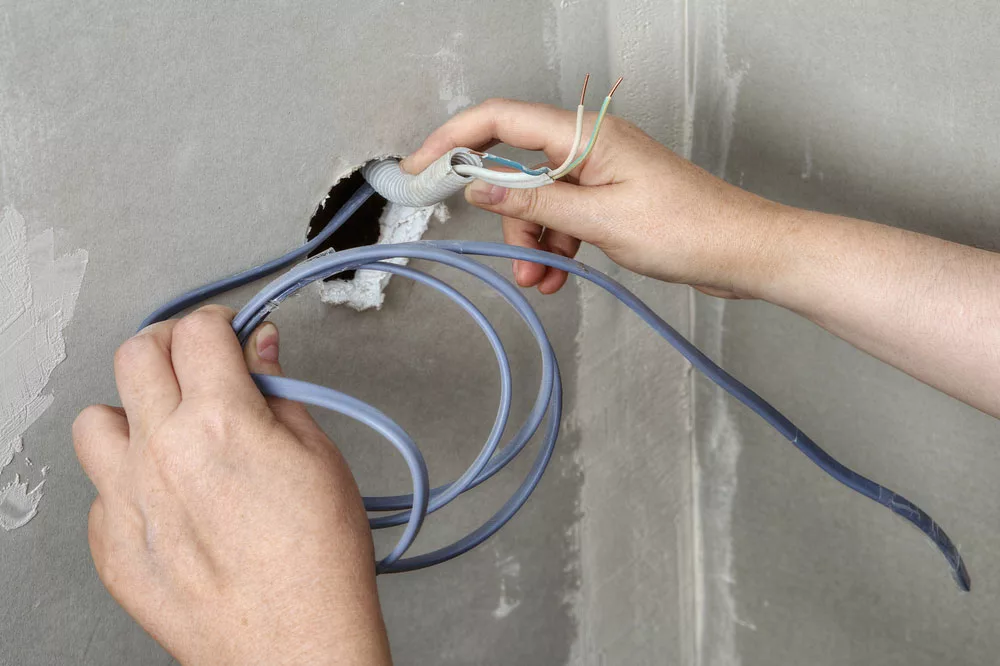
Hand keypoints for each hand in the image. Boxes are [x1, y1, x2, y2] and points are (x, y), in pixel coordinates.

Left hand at [73, 306, 391, 665]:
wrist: (296, 643)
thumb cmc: (319, 560)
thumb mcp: (319, 455)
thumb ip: (279, 392)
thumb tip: (261, 352)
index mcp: (221, 423)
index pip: (197, 332)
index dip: (219, 323)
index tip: (228, 334)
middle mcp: (162, 454)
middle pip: (136, 355)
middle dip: (170, 345)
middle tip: (197, 362)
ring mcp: (127, 502)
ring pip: (95, 419)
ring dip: (131, 412)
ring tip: (168, 430)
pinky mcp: (112, 547)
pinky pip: (100, 489)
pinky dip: (129, 481)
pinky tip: (169, 497)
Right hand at [402, 98, 785, 297]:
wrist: (743, 253)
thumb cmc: (689, 228)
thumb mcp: (600, 219)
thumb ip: (535, 203)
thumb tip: (480, 187)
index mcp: (586, 135)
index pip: (501, 120)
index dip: (452, 138)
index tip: (420, 167)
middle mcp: (590, 146)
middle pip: (518, 168)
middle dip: (507, 216)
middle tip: (509, 257)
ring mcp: (601, 172)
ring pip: (540, 200)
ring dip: (533, 240)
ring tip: (542, 279)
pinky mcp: (612, 198)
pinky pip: (565, 215)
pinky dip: (556, 244)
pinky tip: (558, 274)